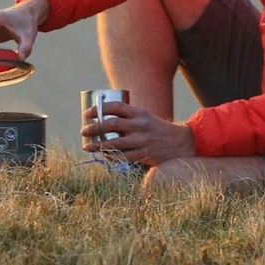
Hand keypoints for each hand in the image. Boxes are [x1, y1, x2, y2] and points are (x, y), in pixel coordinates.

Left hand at [82, 101, 196, 164]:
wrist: (181, 142)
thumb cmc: (158, 130)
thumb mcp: (145, 118)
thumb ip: (129, 118)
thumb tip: (102, 119)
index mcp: (140, 113)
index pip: (116, 107)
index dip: (99, 109)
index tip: (87, 113)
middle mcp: (140, 125)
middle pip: (112, 124)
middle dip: (94, 127)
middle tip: (84, 130)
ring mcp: (143, 140)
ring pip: (115, 143)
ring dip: (98, 145)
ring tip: (87, 146)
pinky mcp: (145, 154)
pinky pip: (124, 157)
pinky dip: (112, 157)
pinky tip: (104, 156)